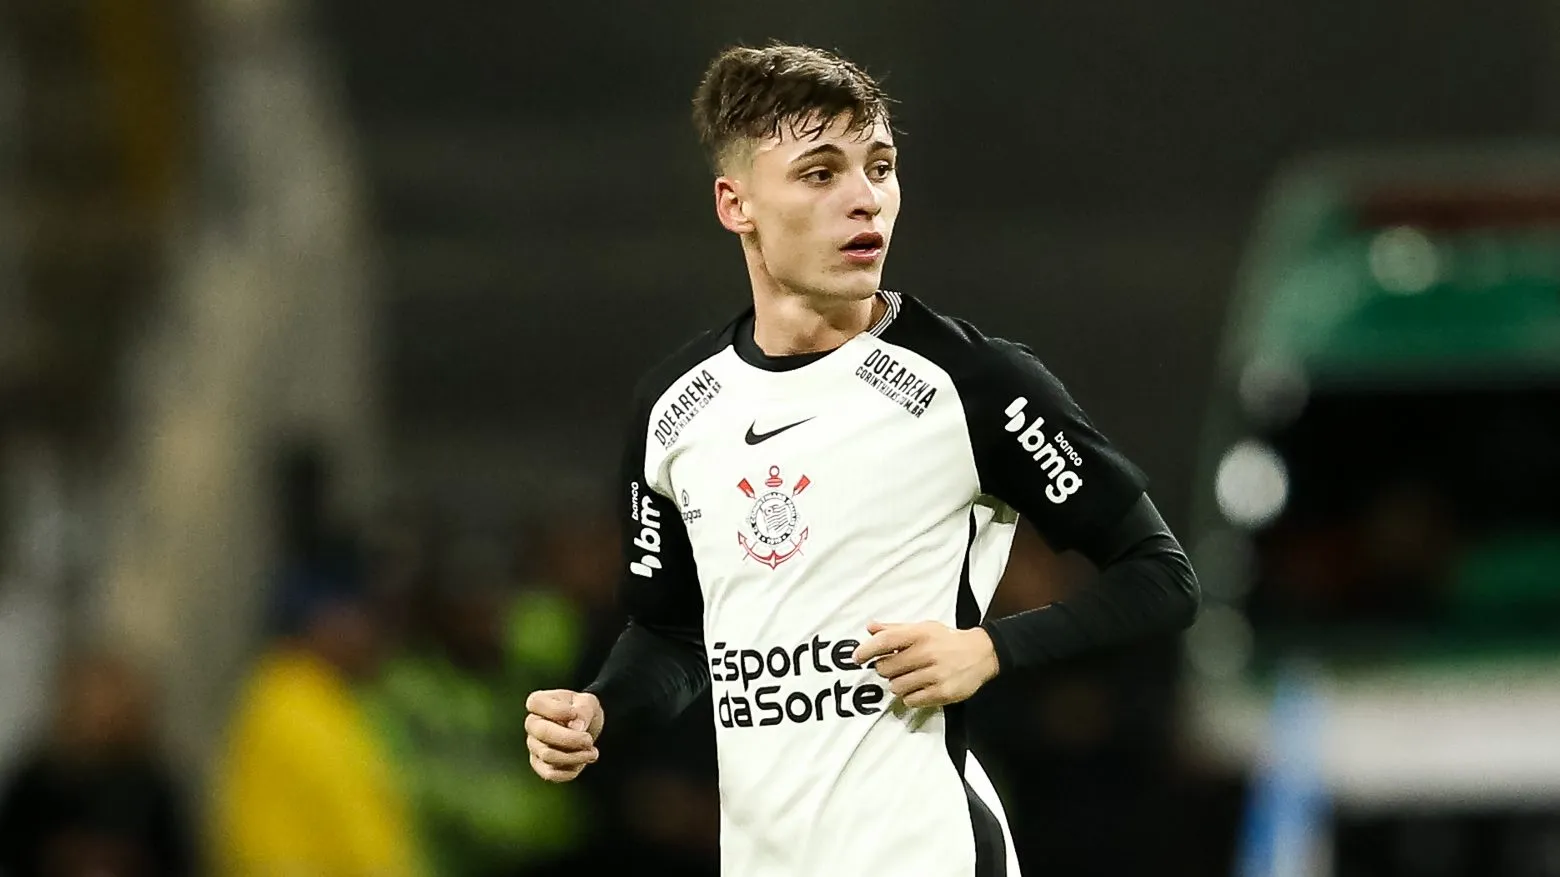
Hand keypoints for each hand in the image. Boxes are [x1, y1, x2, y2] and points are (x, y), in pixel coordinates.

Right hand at [524, 689, 603, 781]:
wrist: (586, 728)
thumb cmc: (583, 711)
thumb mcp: (588, 703)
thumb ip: (583, 710)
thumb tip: (576, 727)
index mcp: (538, 702)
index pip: (535, 703)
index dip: (558, 710)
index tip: (575, 713)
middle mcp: (531, 724)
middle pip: (543, 733)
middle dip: (571, 739)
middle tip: (589, 740)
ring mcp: (533, 745)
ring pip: (548, 756)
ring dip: (574, 756)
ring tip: (592, 752)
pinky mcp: (540, 764)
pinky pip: (550, 773)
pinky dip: (569, 771)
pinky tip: (583, 762)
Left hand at [852, 621, 999, 708]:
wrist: (982, 654)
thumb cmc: (947, 641)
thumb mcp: (923, 628)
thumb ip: (895, 629)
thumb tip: (870, 628)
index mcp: (921, 634)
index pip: (886, 641)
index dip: (867, 650)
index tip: (857, 657)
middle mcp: (928, 653)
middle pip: (887, 668)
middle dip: (885, 670)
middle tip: (894, 668)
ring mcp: (936, 674)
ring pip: (897, 687)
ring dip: (897, 684)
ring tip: (909, 678)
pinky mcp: (942, 692)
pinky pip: (911, 700)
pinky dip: (910, 697)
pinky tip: (918, 688)